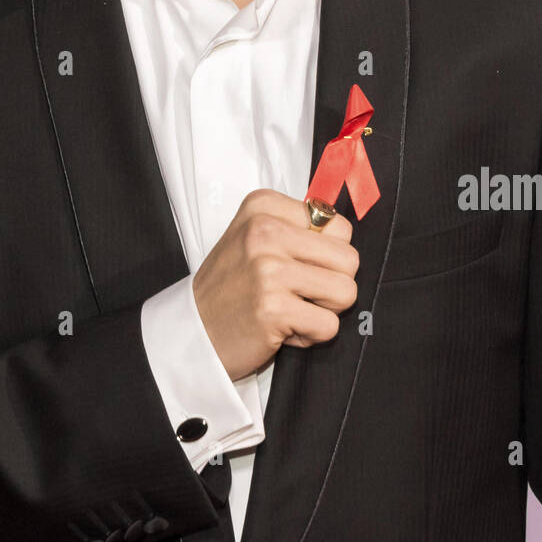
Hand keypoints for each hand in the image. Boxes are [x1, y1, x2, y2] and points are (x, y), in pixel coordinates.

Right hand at [191, 188, 358, 380]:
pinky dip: (311, 335)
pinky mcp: (273, 308)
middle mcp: (264, 230)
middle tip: (296, 293)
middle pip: (349, 259)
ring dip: (323, 310)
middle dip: (331, 284)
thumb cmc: (233, 286)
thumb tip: (346, 236)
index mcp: (263, 206)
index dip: (326, 256)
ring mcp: (268, 269)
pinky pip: (329, 326)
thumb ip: (299, 229)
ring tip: (290, 309)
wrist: (192, 331)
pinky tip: (282, 328)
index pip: (340, 227)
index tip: (293, 266)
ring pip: (345, 291)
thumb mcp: (255, 237)